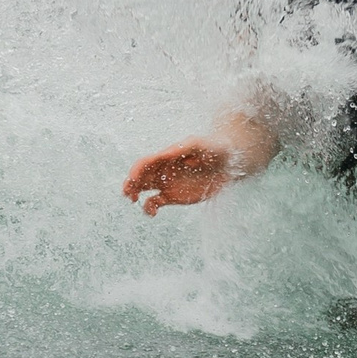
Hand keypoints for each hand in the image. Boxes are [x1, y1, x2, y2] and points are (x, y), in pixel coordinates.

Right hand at [123, 138, 241, 213]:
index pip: (146, 163)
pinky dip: (149, 208)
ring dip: (134, 194)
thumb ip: (185, 148)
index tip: (134, 178)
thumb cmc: (213, 148)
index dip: (137, 170)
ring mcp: (167, 184)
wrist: (228, 163)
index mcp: (166, 157)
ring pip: (143, 189)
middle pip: (140, 176)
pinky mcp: (173, 197)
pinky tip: (152, 213)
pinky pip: (155, 202)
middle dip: (130, 183)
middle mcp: (163, 170)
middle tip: (128, 193)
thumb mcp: (200, 144)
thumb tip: (168, 154)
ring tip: (133, 200)